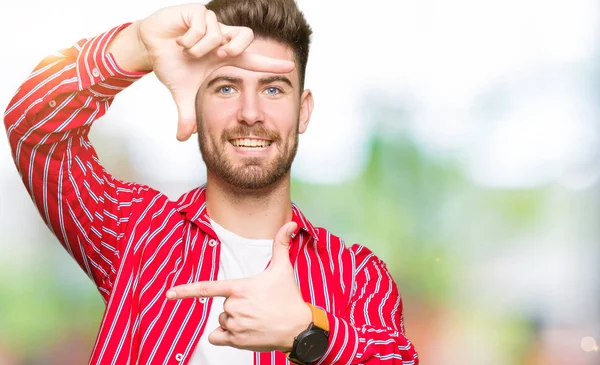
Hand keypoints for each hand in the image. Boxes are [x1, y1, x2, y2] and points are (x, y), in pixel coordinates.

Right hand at [111, 4, 294, 140]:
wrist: (152, 46)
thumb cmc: (173, 64)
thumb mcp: (183, 92)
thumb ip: (188, 114)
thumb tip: (183, 138)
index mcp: (225, 56)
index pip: (254, 60)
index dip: (271, 64)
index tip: (290, 67)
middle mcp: (223, 38)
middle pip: (246, 36)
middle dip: (235, 47)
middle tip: (220, 57)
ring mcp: (212, 24)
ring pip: (219, 32)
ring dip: (201, 48)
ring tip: (188, 53)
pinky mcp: (197, 12)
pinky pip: (201, 24)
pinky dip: (189, 38)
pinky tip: (180, 42)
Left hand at [166, 221, 311, 352]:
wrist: (299, 328)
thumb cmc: (290, 299)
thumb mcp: (284, 269)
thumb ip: (281, 244)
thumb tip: (290, 224)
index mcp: (240, 288)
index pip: (207, 288)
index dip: (185, 291)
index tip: (169, 294)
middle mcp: (234, 307)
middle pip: (222, 306)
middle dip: (236, 306)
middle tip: (257, 306)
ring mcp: (235, 325)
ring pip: (221, 321)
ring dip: (234, 321)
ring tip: (255, 319)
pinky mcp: (237, 341)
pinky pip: (217, 338)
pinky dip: (224, 336)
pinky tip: (242, 332)